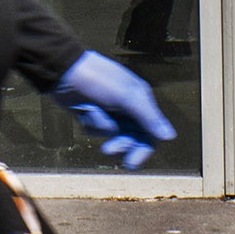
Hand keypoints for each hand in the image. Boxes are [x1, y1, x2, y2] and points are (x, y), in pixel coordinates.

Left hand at [56, 49, 176, 169]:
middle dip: (119, 143)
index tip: (131, 162)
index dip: (143, 149)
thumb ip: (148, 117)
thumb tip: (169, 136)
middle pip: (132, 138)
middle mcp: (128, 107)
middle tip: (107, 149)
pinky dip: (90, 121)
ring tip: (91, 112)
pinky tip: (84, 108)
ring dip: (101, 126)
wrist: (65, 71)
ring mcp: (110, 111)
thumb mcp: (126, 97)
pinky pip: (96, 129)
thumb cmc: (98, 79)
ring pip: (112, 135)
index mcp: (140, 100)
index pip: (150, 132)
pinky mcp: (94, 114)